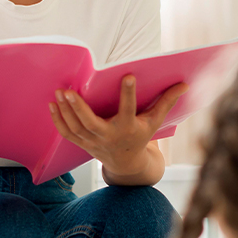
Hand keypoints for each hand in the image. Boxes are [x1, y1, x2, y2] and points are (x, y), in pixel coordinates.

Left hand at [48, 77, 188, 177]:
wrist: (125, 162)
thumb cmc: (140, 135)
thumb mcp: (154, 121)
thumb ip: (166, 102)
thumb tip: (184, 84)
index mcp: (128, 128)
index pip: (128, 109)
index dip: (128, 93)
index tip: (127, 75)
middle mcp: (109, 136)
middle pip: (91, 123)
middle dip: (78, 108)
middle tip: (68, 90)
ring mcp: (93, 142)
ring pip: (75, 128)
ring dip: (65, 111)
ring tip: (59, 91)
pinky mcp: (82, 144)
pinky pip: (67, 133)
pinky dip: (58, 120)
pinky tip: (52, 104)